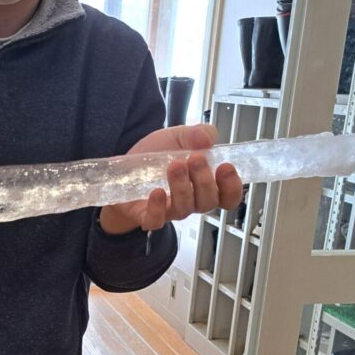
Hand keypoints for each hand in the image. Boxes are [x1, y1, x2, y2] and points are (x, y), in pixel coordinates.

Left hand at [98, 124, 242, 234]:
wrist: (122, 170)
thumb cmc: (154, 157)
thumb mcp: (176, 137)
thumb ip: (195, 134)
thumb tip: (208, 137)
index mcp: (203, 184)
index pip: (228, 196)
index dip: (232, 187)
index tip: (226, 167)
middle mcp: (190, 200)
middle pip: (207, 202)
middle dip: (205, 180)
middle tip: (195, 158)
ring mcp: (169, 210)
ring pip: (184, 209)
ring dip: (182, 187)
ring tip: (174, 165)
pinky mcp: (147, 216)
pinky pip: (156, 220)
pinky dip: (157, 208)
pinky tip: (155, 192)